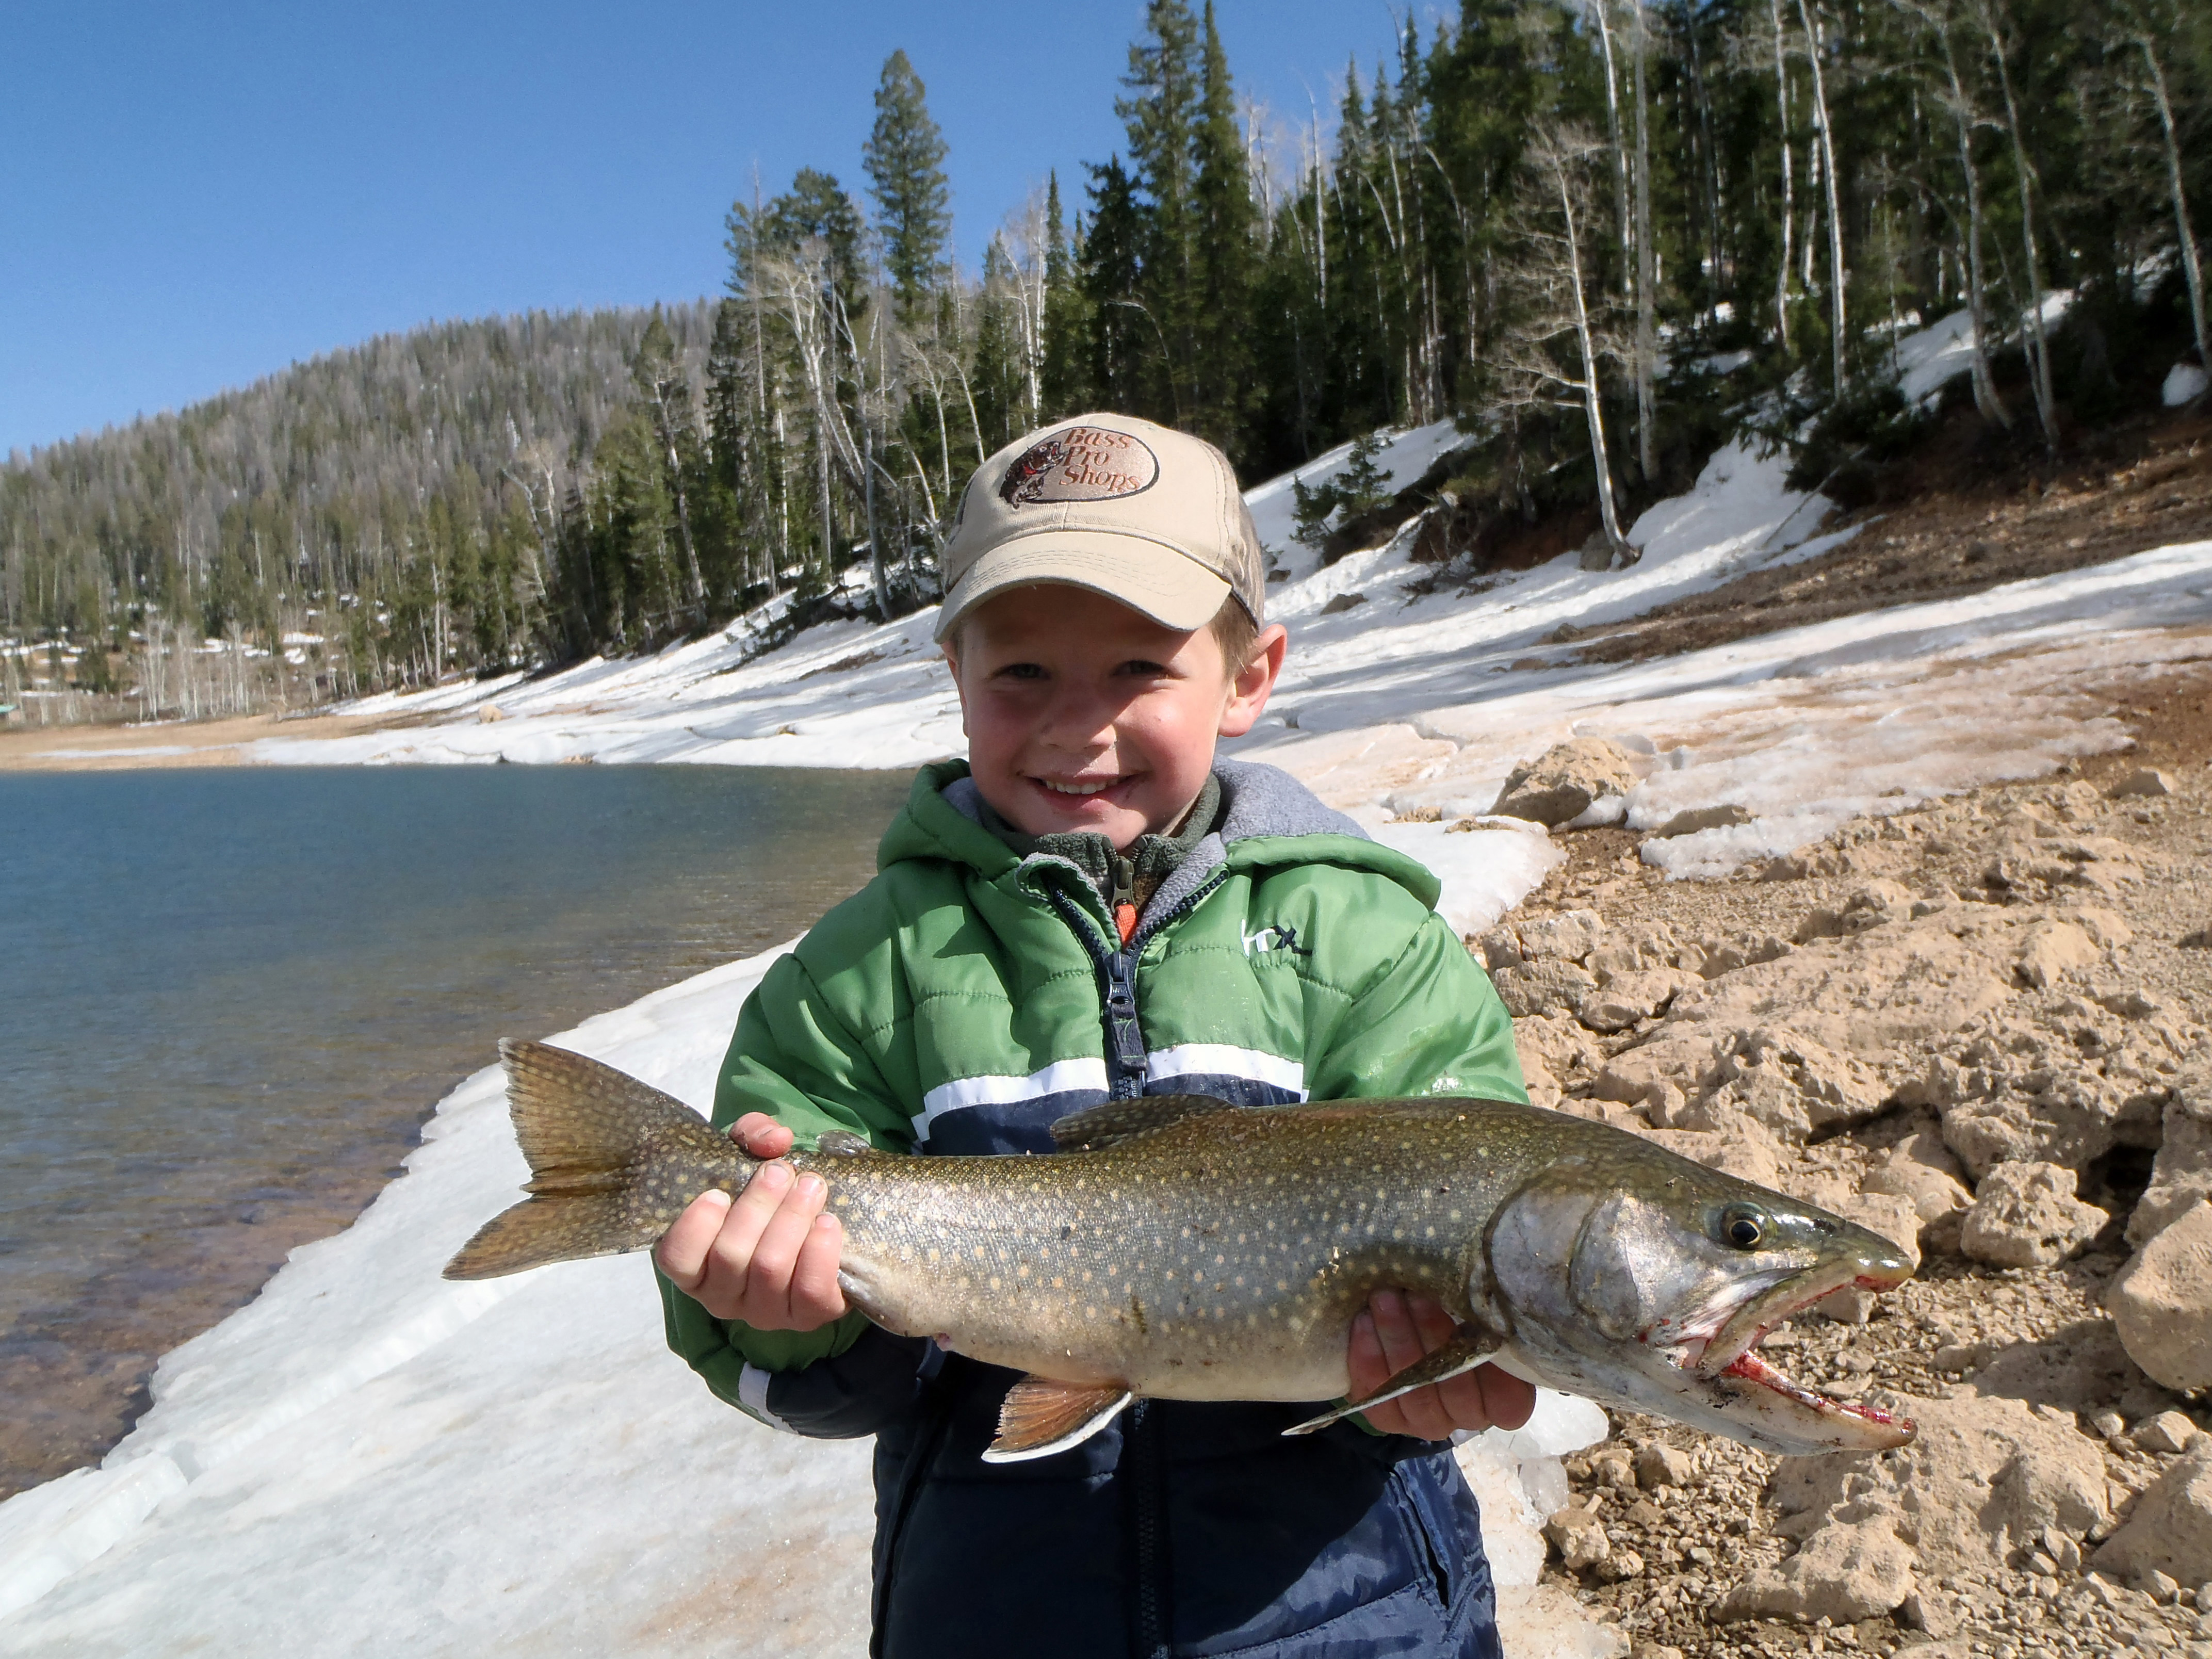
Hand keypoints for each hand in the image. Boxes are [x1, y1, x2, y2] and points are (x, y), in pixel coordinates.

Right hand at [654, 1113, 846, 1329]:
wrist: (811, 1223)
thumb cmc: (766, 1192)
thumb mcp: (748, 1155)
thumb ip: (751, 1135)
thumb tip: (775, 1139)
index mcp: (695, 1263)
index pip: (676, 1259)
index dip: (694, 1227)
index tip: (718, 1192)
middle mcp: (723, 1296)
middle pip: (730, 1257)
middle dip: (759, 1207)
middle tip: (781, 1172)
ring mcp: (764, 1311)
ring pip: (770, 1271)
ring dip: (793, 1220)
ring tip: (811, 1186)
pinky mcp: (807, 1317)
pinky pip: (812, 1294)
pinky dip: (821, 1254)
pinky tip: (829, 1223)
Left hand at [1349, 1290, 1535, 1440]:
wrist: (1411, 1334)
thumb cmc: (1458, 1318)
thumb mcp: (1477, 1314)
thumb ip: (1483, 1312)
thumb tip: (1475, 1280)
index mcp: (1503, 1400)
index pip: (1508, 1402)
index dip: (1491, 1368)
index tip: (1472, 1318)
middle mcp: (1468, 1418)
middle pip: (1455, 1389)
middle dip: (1430, 1334)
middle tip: (1413, 1294)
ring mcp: (1427, 1423)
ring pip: (1413, 1393)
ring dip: (1396, 1339)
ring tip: (1383, 1298)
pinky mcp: (1389, 1420)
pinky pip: (1377, 1397)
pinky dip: (1368, 1357)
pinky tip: (1363, 1322)